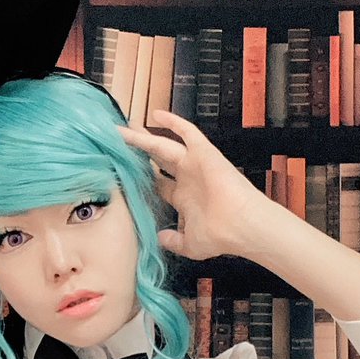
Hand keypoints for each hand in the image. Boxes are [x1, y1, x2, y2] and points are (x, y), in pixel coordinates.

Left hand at [117, 109, 271, 260]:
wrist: (239, 226)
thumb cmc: (219, 237)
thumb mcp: (189, 244)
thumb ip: (173, 241)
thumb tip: (159, 239)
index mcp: (183, 199)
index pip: (157, 184)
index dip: (141, 178)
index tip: (124, 172)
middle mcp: (186, 179)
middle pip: (156, 160)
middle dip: (139, 152)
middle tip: (120, 141)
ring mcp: (194, 165)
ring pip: (163, 145)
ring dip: (143, 137)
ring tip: (123, 128)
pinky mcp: (202, 153)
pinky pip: (187, 131)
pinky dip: (173, 122)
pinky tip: (155, 114)